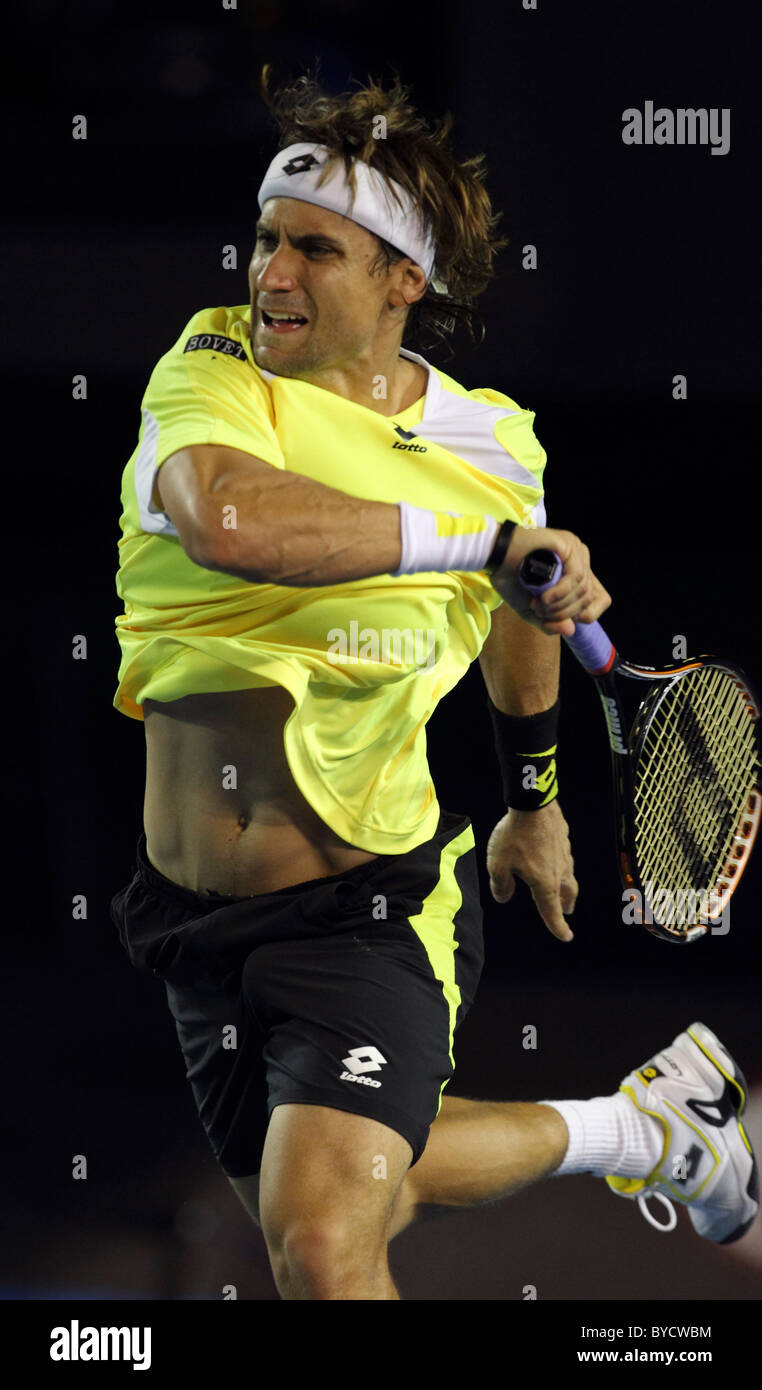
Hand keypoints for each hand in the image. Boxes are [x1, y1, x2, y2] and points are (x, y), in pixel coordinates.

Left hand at [486, 800, 577, 941]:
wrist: (533, 803)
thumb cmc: (515, 836)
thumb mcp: (498, 865)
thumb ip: (501, 885)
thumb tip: (503, 897)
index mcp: (545, 883)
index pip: (551, 911)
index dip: (558, 927)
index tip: (566, 937)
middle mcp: (559, 870)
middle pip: (566, 893)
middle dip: (566, 904)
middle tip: (566, 911)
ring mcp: (564, 853)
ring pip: (567, 874)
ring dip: (565, 885)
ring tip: (560, 887)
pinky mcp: (563, 837)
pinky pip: (563, 855)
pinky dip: (559, 863)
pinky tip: (551, 856)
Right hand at [490, 525, 610, 635]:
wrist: (494, 559)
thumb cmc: (512, 581)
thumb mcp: (533, 610)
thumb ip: (551, 622)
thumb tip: (571, 631)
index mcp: (578, 573)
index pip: (601, 599)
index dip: (587, 614)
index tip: (562, 619)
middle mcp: (580, 559)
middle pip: (589, 597)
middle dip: (564, 612)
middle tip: (540, 611)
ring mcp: (576, 550)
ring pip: (583, 589)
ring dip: (559, 604)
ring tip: (538, 604)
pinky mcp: (568, 544)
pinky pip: (576, 576)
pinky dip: (560, 593)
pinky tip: (544, 598)